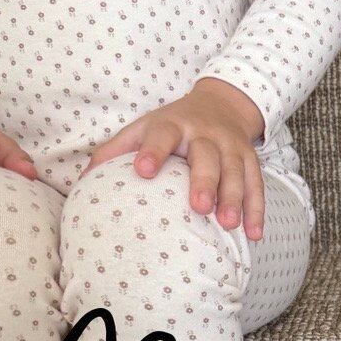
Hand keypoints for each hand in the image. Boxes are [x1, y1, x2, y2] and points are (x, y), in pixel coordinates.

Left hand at [83, 78, 267, 240]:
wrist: (222, 105)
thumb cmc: (172, 127)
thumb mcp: (144, 128)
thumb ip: (115, 151)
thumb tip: (82, 183)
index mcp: (173, 124)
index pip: (162, 135)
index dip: (153, 151)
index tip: (143, 170)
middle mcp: (205, 134)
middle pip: (207, 156)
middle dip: (205, 181)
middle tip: (199, 207)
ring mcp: (231, 147)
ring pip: (236, 172)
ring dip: (234, 199)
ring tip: (229, 225)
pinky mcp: (250, 160)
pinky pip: (256, 185)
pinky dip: (257, 210)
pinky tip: (254, 235)